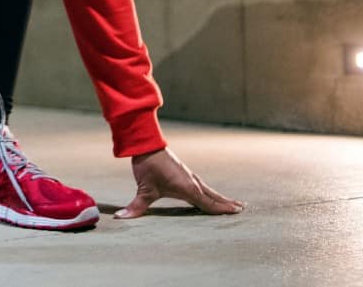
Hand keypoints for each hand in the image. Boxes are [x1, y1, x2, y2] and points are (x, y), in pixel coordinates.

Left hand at [115, 148, 243, 218]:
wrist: (146, 143)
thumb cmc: (147, 166)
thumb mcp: (143, 189)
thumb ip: (136, 207)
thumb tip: (121, 218)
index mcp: (188, 189)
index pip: (208, 203)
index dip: (221, 210)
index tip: (236, 213)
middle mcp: (192, 182)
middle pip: (213, 196)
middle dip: (226, 204)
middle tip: (241, 209)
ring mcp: (189, 176)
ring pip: (208, 190)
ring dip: (220, 197)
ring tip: (232, 202)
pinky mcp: (183, 172)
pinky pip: (201, 185)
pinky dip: (210, 191)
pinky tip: (209, 192)